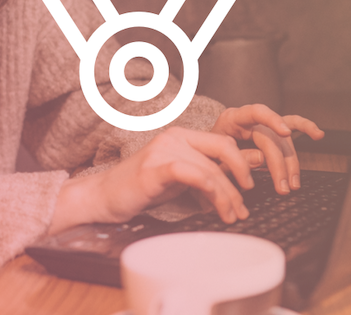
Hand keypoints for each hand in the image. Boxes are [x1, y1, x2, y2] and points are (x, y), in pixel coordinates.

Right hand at [49, 127, 253, 233]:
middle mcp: (174, 137)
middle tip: (243, 207)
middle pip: (221, 154)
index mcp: (181, 136)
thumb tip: (237, 183)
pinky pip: (191, 174)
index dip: (240, 162)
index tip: (247, 187)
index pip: (222, 142)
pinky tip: (215, 208)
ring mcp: (163, 151)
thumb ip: (204, 176)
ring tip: (231, 216)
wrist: (103, 196)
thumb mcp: (178, 179)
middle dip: (238, 183)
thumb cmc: (139, 189)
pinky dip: (210, 191)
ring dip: (226, 196)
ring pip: (209, 169)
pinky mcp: (155, 169)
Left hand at [210, 104, 323, 194]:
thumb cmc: (208, 157)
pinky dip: (305, 129)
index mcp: (231, 118)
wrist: (205, 155)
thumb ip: (235, 158)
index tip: (285, 134)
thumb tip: (262, 159)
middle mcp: (249, 118)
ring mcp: (261, 123)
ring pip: (284, 140)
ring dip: (291, 162)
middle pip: (272, 136)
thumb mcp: (214, 160)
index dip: (272, 120)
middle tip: (283, 187)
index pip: (255, 112)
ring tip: (293, 184)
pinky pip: (292, 125)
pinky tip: (318, 135)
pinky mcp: (270, 130)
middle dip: (280, 163)